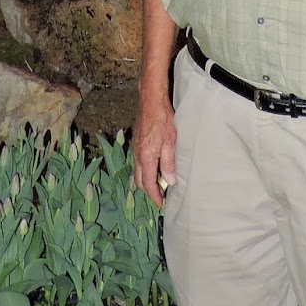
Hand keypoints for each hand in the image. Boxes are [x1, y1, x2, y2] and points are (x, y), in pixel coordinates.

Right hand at [132, 91, 176, 206]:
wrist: (150, 101)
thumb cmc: (163, 119)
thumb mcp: (171, 142)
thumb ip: (168, 164)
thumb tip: (169, 182)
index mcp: (146, 157)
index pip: (148, 184)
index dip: (154, 196)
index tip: (160, 204)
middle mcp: (137, 155)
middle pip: (139, 181)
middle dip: (148, 191)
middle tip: (159, 197)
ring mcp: (135, 149)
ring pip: (137, 172)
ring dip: (146, 181)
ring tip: (158, 184)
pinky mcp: (136, 143)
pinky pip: (138, 163)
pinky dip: (144, 171)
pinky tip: (153, 168)